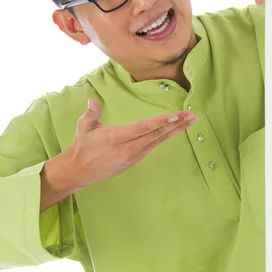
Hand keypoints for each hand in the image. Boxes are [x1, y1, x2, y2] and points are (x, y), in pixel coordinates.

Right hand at [67, 98, 196, 187]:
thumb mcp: (84, 127)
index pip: (143, 128)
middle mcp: (128, 148)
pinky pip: (153, 146)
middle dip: (176, 124)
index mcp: (116, 138)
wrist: (80, 171)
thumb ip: (91, 113)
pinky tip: (175, 130)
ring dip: (175, 130)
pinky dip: (165, 137)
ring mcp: (133, 155)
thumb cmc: (82, 146)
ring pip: (158, 140)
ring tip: (190, 121)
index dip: (160, 122)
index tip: (175, 116)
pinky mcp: (134, 160)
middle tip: (192, 116)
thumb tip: (92, 100)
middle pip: (156, 134)